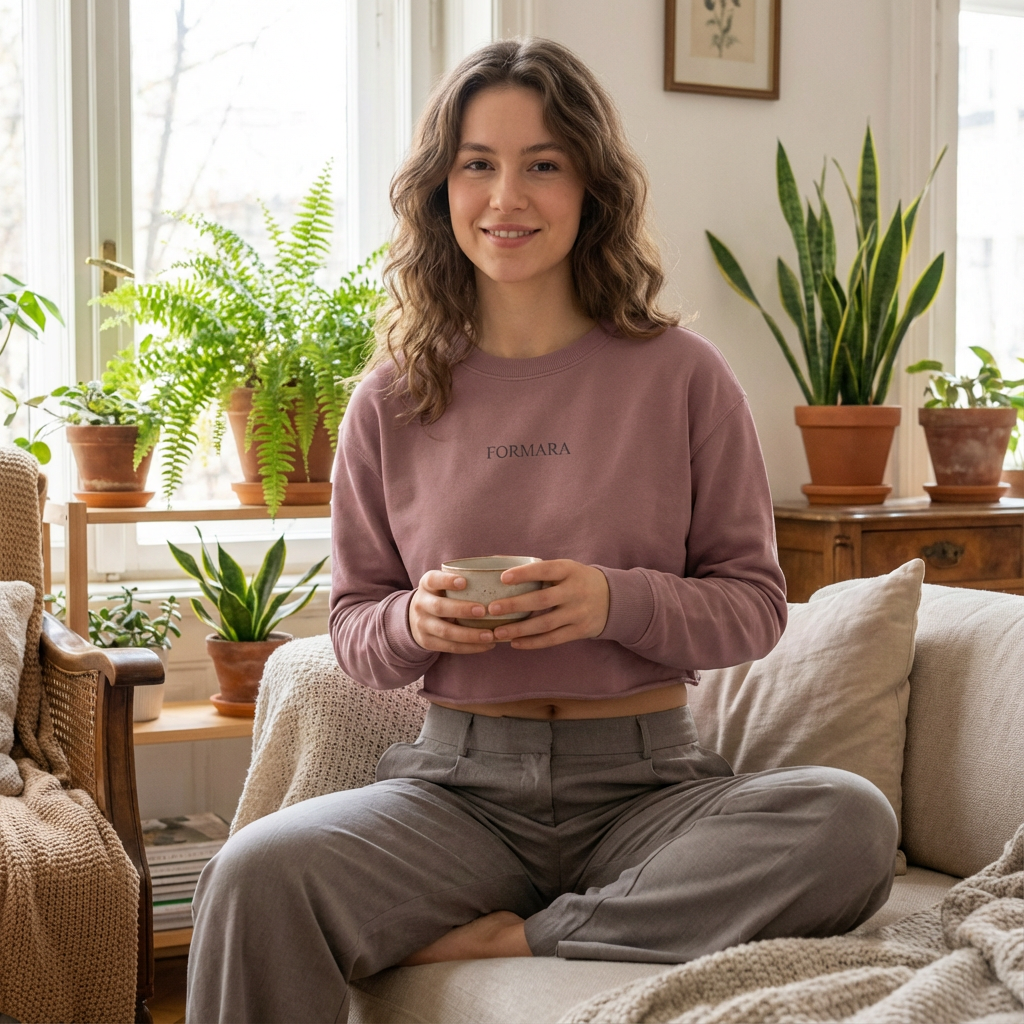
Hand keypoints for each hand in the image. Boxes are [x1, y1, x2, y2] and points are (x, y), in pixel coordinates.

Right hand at [409, 570, 496, 653]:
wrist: (416, 617)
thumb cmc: (442, 595)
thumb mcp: (443, 584)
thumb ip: (464, 579)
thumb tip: (502, 572)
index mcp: (426, 585)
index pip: (433, 580)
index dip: (447, 581)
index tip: (464, 582)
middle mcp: (421, 604)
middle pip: (439, 607)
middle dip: (461, 609)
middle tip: (483, 611)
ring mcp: (422, 624)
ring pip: (446, 631)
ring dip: (469, 634)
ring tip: (490, 635)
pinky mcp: (427, 642)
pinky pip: (450, 647)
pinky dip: (470, 647)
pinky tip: (487, 645)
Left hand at [485, 559, 608, 649]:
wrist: (613, 599)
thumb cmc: (577, 580)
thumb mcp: (565, 569)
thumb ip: (539, 570)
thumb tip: (497, 564)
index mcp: (570, 570)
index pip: (545, 569)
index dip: (524, 574)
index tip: (503, 578)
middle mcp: (575, 591)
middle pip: (542, 599)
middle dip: (515, 605)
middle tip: (492, 609)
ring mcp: (579, 612)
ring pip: (545, 624)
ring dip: (519, 629)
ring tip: (498, 632)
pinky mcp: (580, 630)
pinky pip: (553, 639)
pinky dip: (533, 643)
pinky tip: (515, 643)